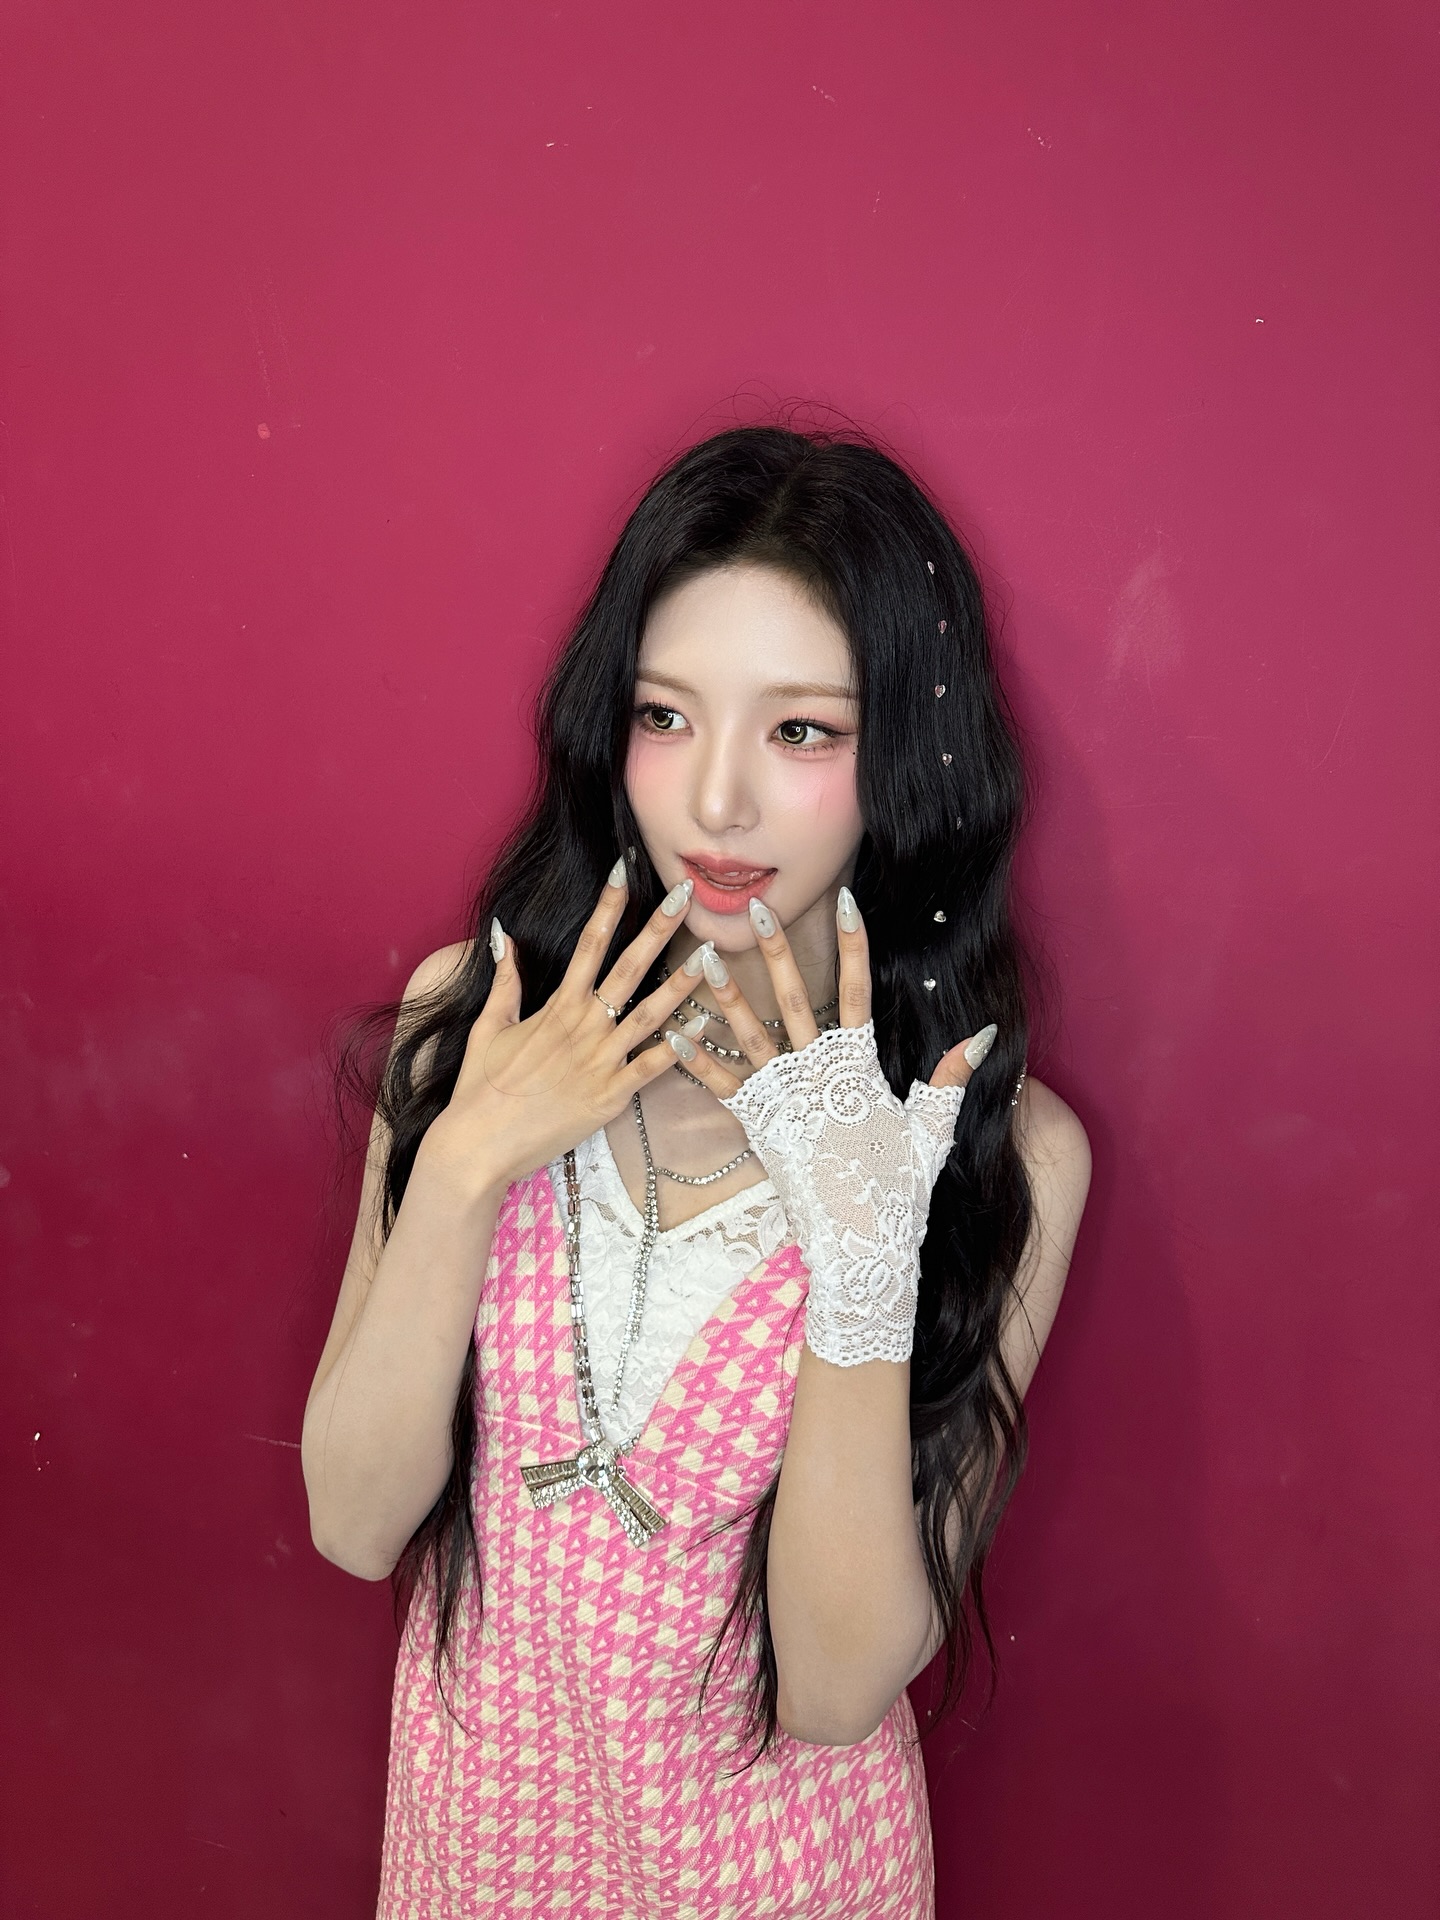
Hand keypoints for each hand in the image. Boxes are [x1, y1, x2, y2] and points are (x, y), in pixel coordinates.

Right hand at [420, 871, 698, 1192]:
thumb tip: (504, 936)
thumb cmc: (481, 1088)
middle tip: (686, 895)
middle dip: (659, 928)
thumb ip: (505, 981)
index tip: (624, 869)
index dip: (608, 904)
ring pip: (651, 1014)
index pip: (588, 943)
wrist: (480, 1144)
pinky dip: (679, 1049)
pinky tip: (704, 1027)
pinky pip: (651, 1068)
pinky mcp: (611, 1096)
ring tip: (710, 955)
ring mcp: (600, 1061)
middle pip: (628, 967)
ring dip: (682, 983)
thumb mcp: (489, 1027)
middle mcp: (583, 1027)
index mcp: (557, 1007)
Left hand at [669, 890, 998, 1365]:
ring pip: (750, 1034)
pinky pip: (719, 1087)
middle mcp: (819, 1072)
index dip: (854, 944)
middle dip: (777, 951)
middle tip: (756, 909)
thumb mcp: (932, 1129)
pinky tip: (669, 1033)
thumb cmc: (898, 1190)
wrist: (860, 1244)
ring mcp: (785, 1098)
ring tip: (700, 956)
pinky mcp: (758, 1126)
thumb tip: (983, 1034)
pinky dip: (693, 1060)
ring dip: (725, 994)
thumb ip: (950, 1078)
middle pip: (797, 998)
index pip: (859, 991)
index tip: (846, 901)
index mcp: (861, 1066)